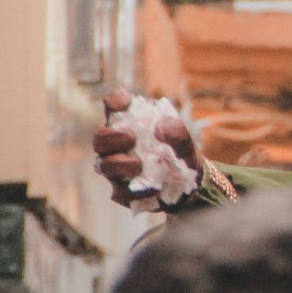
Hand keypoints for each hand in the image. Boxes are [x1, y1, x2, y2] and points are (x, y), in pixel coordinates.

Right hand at [93, 88, 200, 208]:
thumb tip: (162, 125)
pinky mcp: (122, 191)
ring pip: (103, 165)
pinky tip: (153, 188)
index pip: (114, 106)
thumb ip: (178, 132)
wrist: (192, 187)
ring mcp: (116, 169)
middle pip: (100, 137)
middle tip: (131, 137)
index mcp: (130, 125)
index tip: (125, 101)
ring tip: (139, 165)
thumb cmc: (181, 156)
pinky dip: (135, 190)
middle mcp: (117, 146)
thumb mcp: (186, 142)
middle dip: (111, 136)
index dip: (115, 100)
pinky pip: (119, 191)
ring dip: (119, 163)